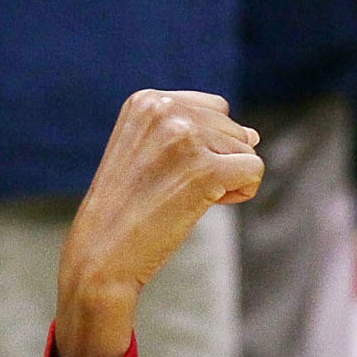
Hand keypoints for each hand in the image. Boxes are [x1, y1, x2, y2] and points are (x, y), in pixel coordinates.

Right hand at [54, 92, 263, 356]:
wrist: (101, 256)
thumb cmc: (127, 209)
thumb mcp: (149, 152)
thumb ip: (199, 134)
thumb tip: (254, 134)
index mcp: (148, 101)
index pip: (214, 110)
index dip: (204, 147)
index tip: (168, 171)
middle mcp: (166, 110)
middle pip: (233, 128)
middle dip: (217, 162)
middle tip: (174, 189)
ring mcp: (185, 138)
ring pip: (246, 149)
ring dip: (227, 180)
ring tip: (182, 198)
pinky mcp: (205, 169)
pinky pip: (254, 170)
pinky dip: (241, 192)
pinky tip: (207, 205)